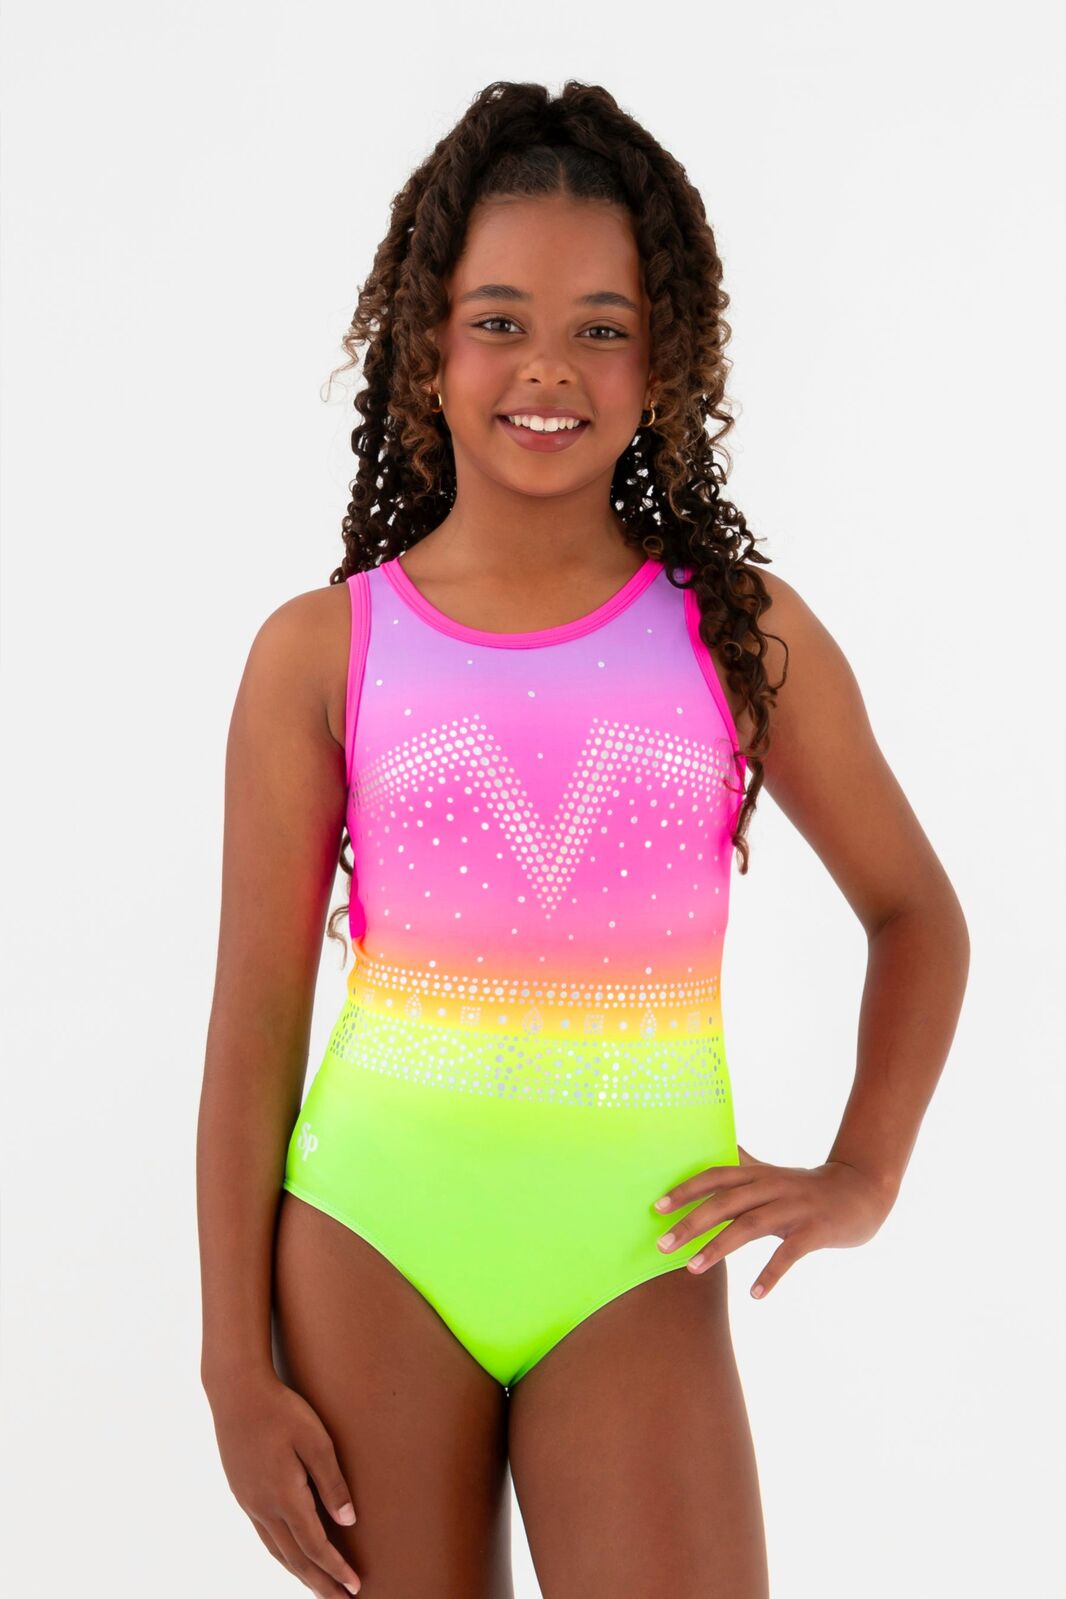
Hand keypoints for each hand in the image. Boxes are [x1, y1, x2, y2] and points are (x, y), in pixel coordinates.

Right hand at [205, 1369, 361, 1595]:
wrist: (235, 1392)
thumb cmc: (281, 1410)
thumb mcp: (316, 1439)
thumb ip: (332, 1481)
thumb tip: (348, 1521)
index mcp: (284, 1496)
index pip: (315, 1546)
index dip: (336, 1569)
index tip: (355, 1587)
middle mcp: (263, 1507)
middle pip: (295, 1559)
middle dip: (320, 1583)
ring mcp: (249, 1502)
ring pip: (277, 1551)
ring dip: (300, 1573)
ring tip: (319, 1587)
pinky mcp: (242, 1493)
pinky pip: (264, 1536)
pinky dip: (282, 1554)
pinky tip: (290, 1555)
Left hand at [651, 1144, 895, 1298]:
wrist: (862, 1190)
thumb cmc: (809, 1188)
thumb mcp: (775, 1174)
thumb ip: (747, 1166)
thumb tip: (722, 1151)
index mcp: (759, 1174)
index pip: (715, 1176)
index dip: (686, 1190)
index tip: (658, 1207)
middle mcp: (772, 1186)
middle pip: (725, 1202)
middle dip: (691, 1222)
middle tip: (662, 1245)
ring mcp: (794, 1207)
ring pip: (750, 1225)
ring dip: (718, 1247)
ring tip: (693, 1268)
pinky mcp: (816, 1229)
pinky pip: (789, 1253)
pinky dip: (771, 1274)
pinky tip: (755, 1294)